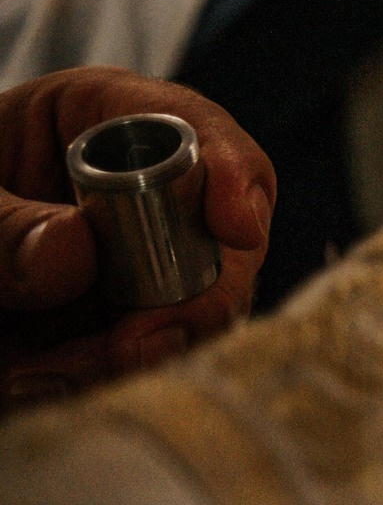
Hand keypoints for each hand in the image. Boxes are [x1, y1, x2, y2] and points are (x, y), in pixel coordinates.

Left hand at [2, 69, 273, 407]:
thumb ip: (4, 225)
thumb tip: (77, 252)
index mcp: (100, 121)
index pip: (195, 131)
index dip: (230, 176)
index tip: (237, 229)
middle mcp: (144, 189)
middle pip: (222, 238)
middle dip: (190, 299)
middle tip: (132, 345)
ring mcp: (144, 261)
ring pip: (195, 312)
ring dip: (135, 355)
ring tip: (42, 375)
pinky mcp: (125, 322)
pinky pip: (149, 359)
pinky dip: (102, 383)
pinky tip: (35, 383)